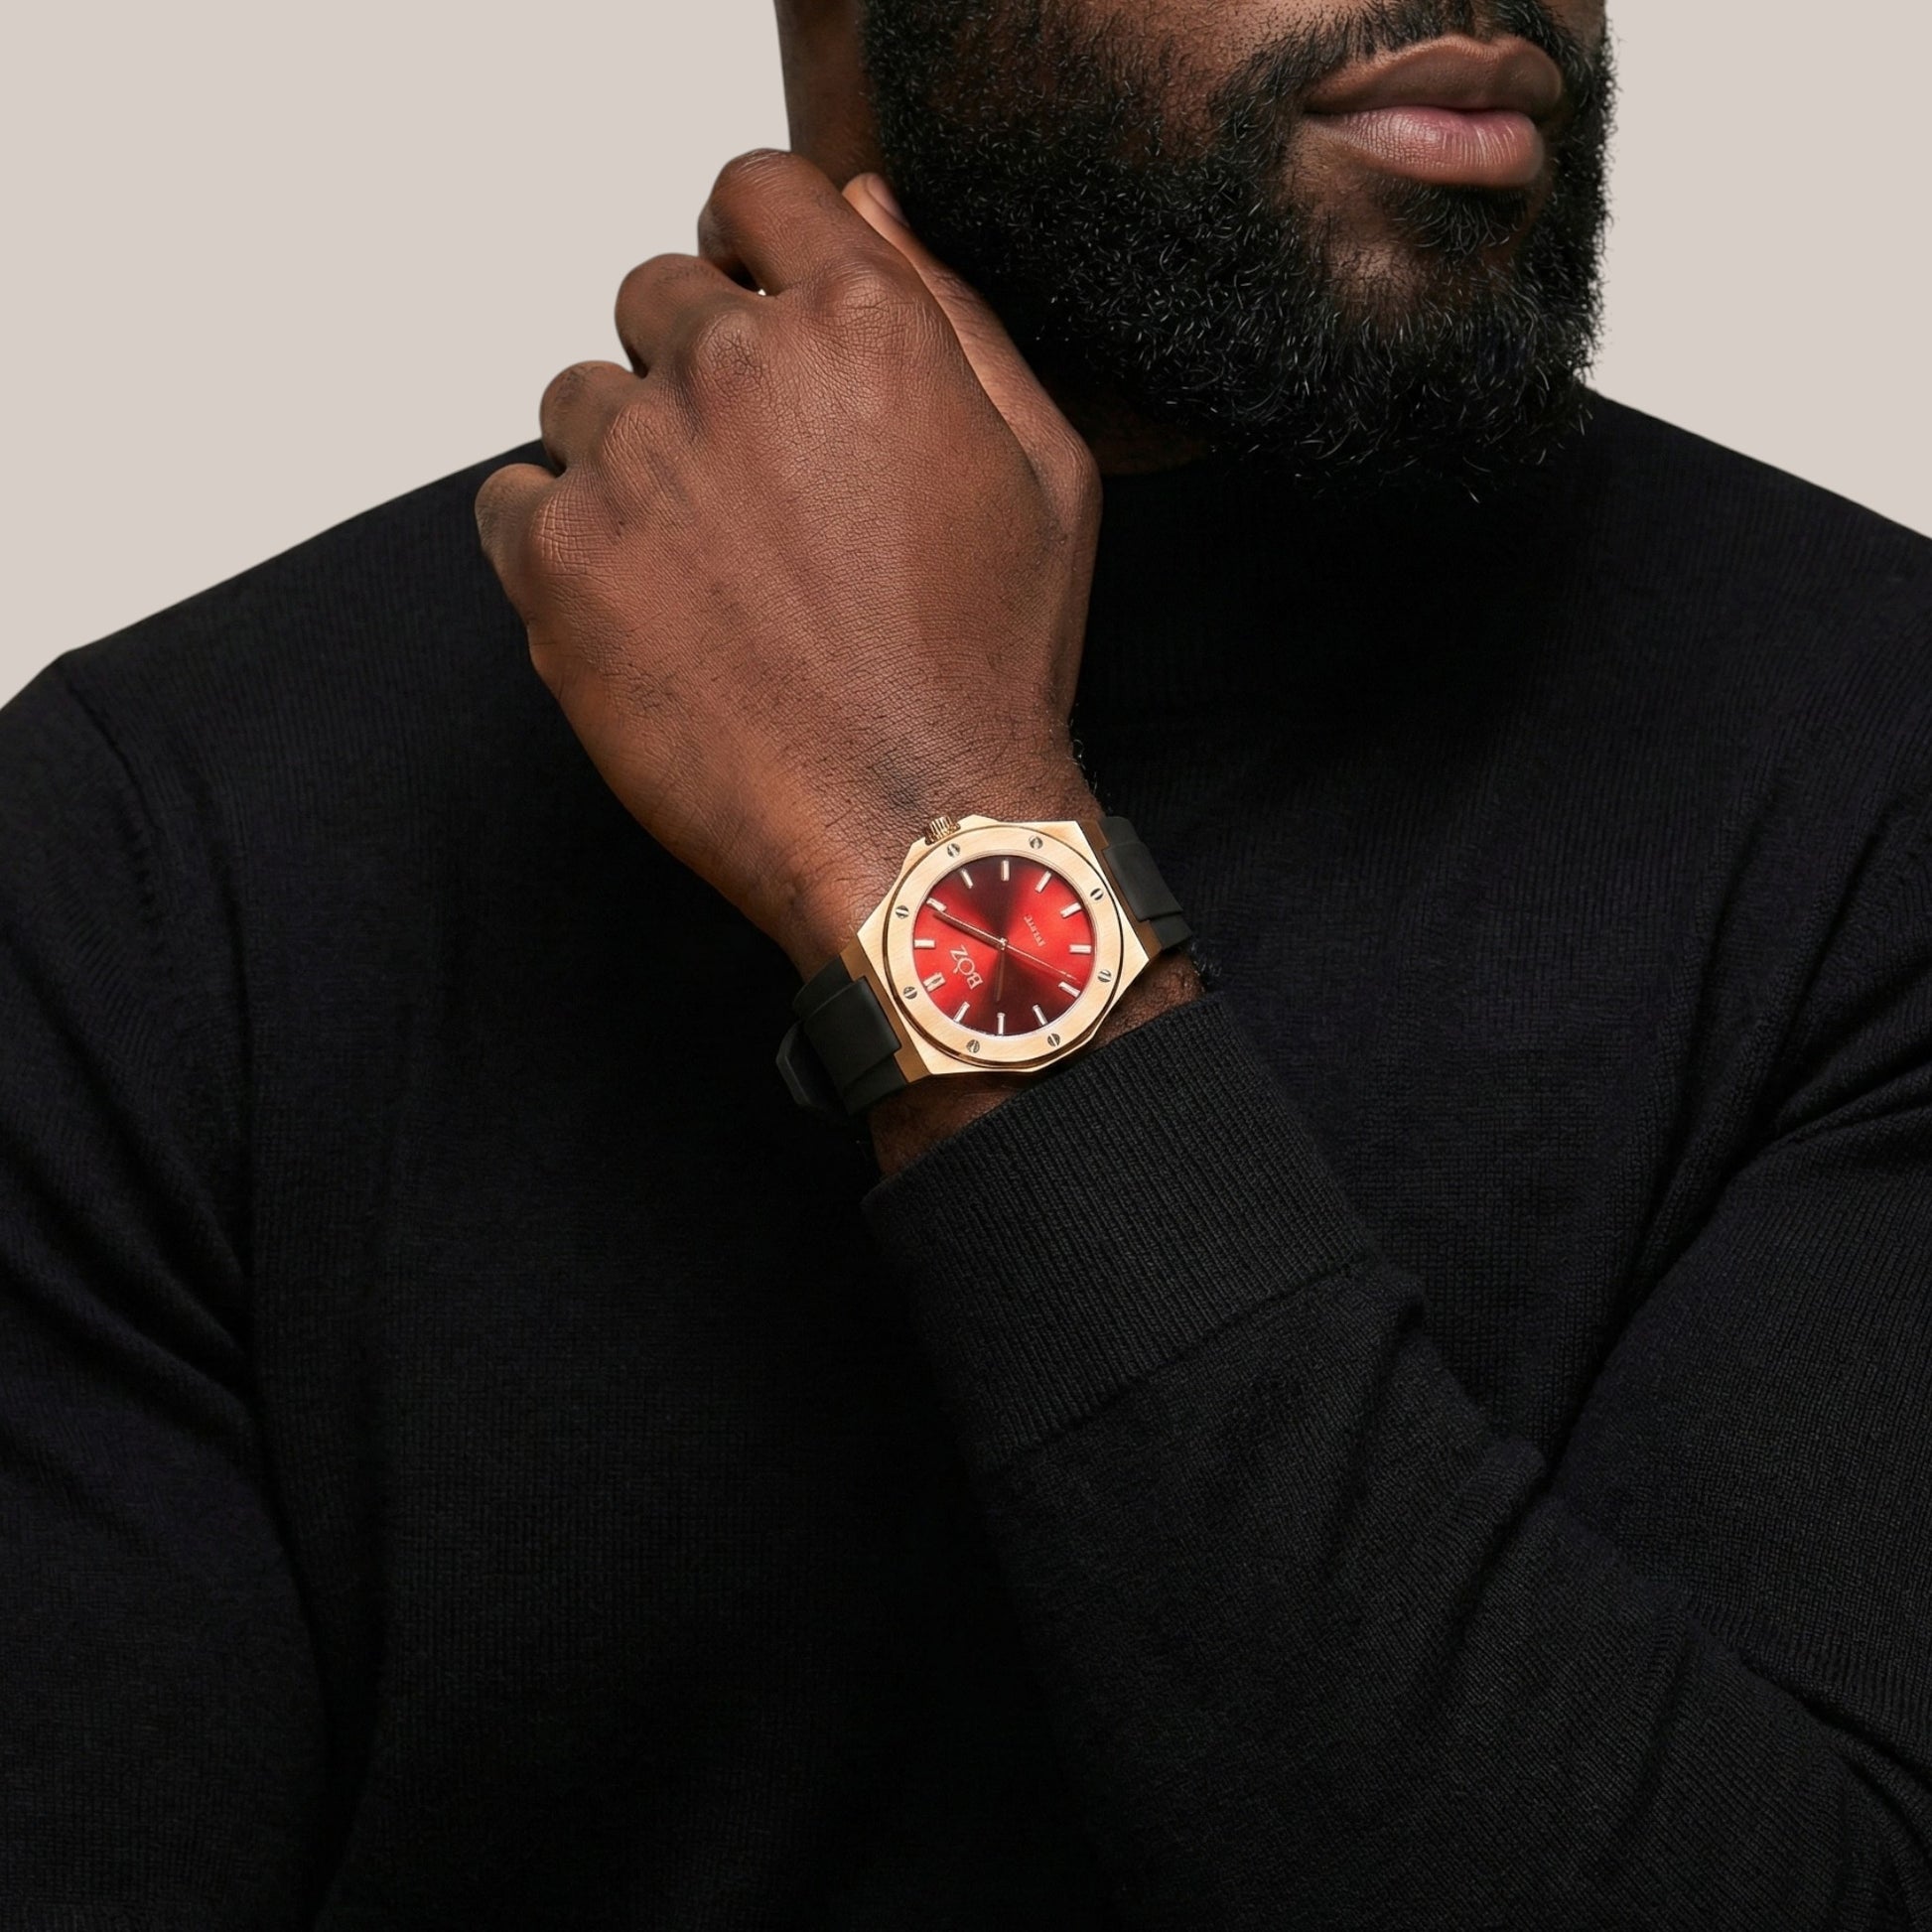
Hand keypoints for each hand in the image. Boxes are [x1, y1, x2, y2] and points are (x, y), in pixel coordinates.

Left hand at [475, 151, 1102, 975]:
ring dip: (626, 457)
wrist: (918, 832)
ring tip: (699, 568)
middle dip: (696, 367)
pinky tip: (635, 606)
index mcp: (861, 325)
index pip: (755, 191)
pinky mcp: (558, 561)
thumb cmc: (987, 667)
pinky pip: (510, 499)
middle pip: (656, 295)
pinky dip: (555, 539)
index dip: (752, 245)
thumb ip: (950, 312)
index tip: (753, 306)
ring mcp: (634, 461)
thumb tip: (861, 207)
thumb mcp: (1042, 469)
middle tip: (747, 488)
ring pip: (580, 398)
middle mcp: (734, 367)